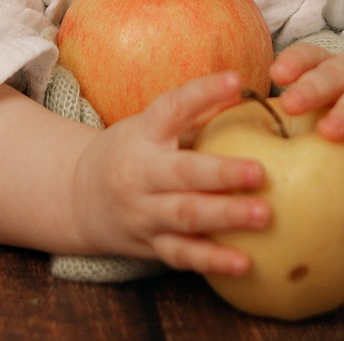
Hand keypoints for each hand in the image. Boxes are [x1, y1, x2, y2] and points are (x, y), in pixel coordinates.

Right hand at [68, 70, 272, 274]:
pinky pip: (183, 255)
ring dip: (225, 217)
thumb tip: (251, 97)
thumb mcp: (151, 126)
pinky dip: (213, 261)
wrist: (80, 197)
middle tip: (261, 172)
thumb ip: (195, 117)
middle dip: (222, 174)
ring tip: (263, 215)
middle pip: (181, 173)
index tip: (236, 81)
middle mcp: (140, 173)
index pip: (172, 108)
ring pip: (185, 217)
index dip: (203, 93)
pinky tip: (245, 264)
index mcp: (144, 134)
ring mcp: (143, 213)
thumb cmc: (133, 152)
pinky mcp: (151, 245)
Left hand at [270, 44, 343, 160]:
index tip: (274, 75)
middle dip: (313, 87)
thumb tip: (245, 128)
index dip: (295, 62)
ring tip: (329, 131)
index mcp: (335, 68)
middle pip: (337, 73)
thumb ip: (299, 109)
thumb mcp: (334, 98)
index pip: (313, 56)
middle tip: (289, 104)